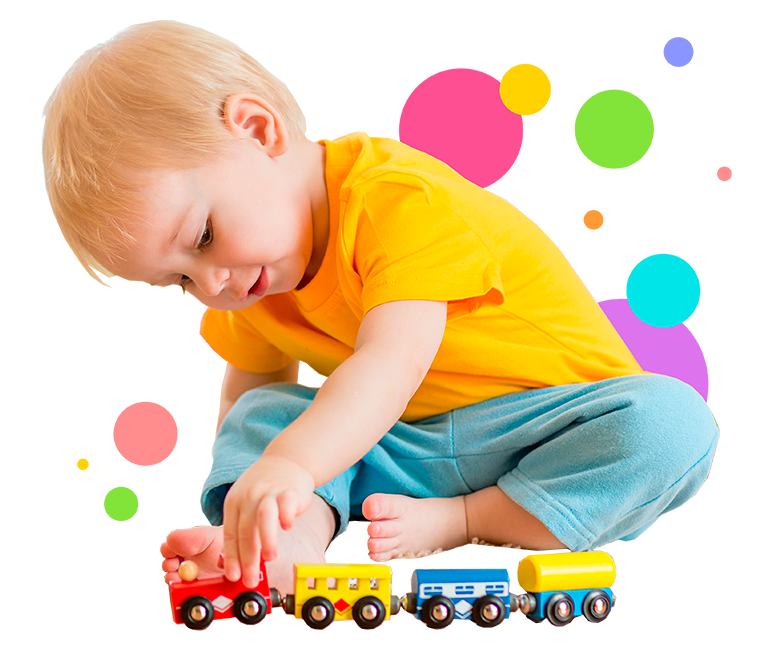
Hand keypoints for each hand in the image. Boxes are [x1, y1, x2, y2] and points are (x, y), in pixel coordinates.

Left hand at [222, 454, 314, 586]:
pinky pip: (286, 503)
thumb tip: (238, 564)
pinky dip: (286, 516)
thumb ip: (242, 528)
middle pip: (246, 531)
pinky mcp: (289, 489)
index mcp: (234, 503)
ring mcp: (269, 491)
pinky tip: (287, 528)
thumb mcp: (245, 502)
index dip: (231, 558)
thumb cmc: (264, 489)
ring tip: (270, 557)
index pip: (231, 535)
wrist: (285, 461)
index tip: (234, 577)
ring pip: (264, 517)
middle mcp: (249, 496)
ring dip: (266, 539)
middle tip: (251, 579)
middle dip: (248, 559)